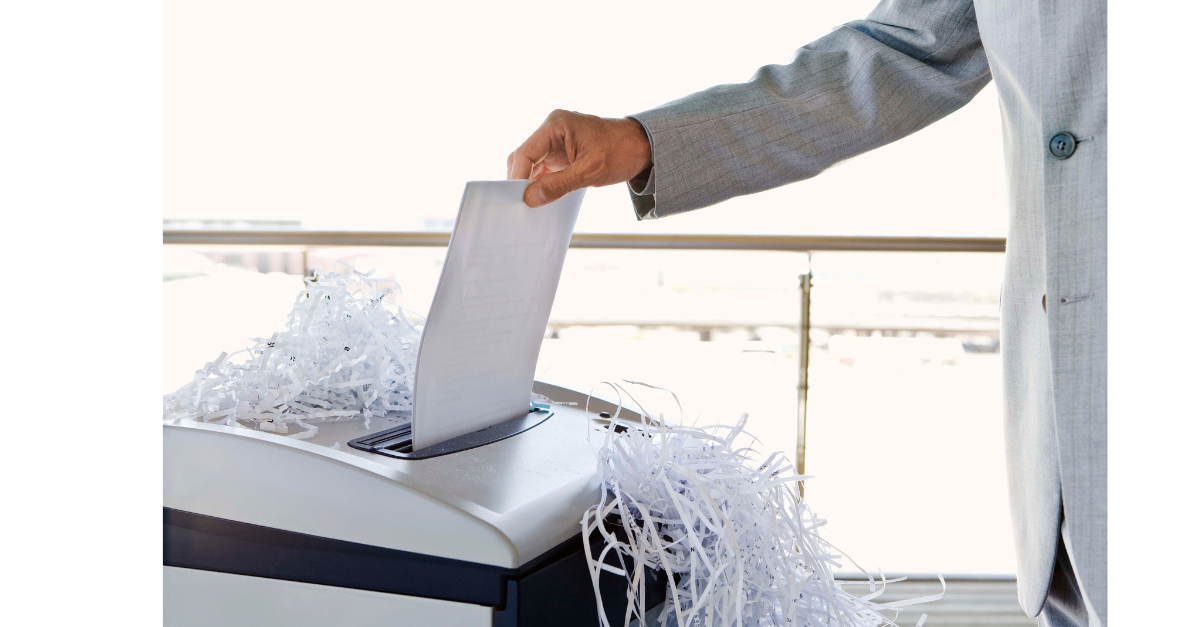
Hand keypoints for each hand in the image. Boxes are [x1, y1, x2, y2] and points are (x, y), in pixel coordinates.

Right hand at [507, 110, 651, 207]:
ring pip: (531, 163)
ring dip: (530, 182)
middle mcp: (552, 128)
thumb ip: (558, 185)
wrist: (643, 146)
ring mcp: (555, 139)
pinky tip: (542, 197)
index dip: (517, 177)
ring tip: (530, 204)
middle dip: (520, 180)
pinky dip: (541, 182)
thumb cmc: (622, 152)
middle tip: (520, 205)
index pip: (526, 152)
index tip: (516, 199)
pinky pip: (543, 166)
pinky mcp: (561, 150)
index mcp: (556, 124)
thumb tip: (530, 199)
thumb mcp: (590, 171)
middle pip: (524, 156)